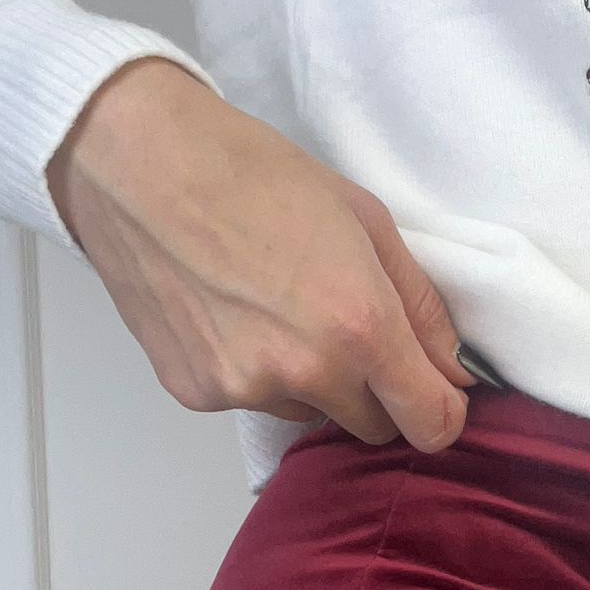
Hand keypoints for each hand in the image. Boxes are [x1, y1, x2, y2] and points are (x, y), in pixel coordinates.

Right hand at [45, 56, 477, 450]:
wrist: (136, 162)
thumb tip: (454, 367)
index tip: (436, 388)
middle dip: (376, 392)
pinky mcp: (196, 393)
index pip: (430, 424)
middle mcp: (305, 373)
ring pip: (309, 412)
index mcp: (359, 327)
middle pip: (372, 427)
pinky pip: (253, 401)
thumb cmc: (254, 174)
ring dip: (311, 380)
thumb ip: (420, 304)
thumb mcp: (365, 219)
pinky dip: (254, 372)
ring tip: (276, 307)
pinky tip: (232, 313)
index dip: (441, 410)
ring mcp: (244, 390)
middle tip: (348, 328)